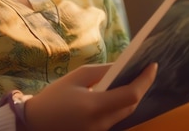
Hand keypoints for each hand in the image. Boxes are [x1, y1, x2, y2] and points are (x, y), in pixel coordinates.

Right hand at [23, 63, 157, 130]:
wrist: (35, 124)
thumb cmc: (53, 98)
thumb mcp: (75, 77)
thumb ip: (101, 72)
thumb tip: (121, 67)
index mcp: (95, 106)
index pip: (131, 94)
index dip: (145, 79)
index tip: (152, 65)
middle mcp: (101, 122)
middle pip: (132, 105)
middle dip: (142, 86)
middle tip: (146, 68)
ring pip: (126, 112)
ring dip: (133, 95)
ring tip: (137, 77)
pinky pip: (116, 117)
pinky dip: (122, 104)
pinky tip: (122, 91)